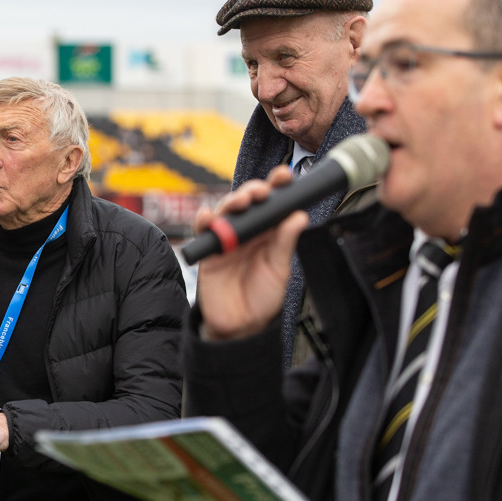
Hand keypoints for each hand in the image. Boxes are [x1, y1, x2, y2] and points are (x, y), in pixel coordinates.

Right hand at [193, 166, 308, 340]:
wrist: (240, 325)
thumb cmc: (262, 297)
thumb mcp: (280, 269)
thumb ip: (285, 242)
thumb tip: (298, 215)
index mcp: (269, 232)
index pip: (273, 203)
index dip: (277, 186)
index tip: (284, 175)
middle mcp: (247, 231)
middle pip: (247, 200)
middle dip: (253, 190)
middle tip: (262, 192)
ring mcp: (226, 238)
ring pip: (225, 209)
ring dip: (232, 201)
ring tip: (242, 202)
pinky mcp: (209, 249)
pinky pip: (203, 229)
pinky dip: (204, 219)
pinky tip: (209, 216)